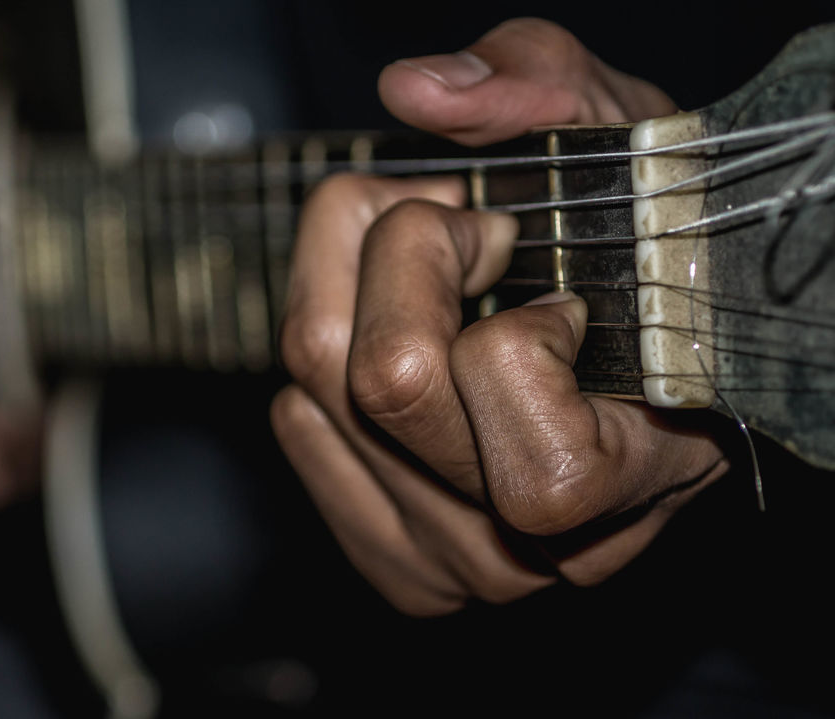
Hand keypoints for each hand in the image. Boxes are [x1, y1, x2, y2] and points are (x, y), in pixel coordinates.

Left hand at [271, 19, 729, 614]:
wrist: (632, 337)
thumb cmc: (635, 249)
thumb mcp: (619, 137)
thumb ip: (541, 85)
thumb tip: (414, 95)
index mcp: (642, 469)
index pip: (530, 435)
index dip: (515, 325)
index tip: (535, 266)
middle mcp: (547, 546)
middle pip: (388, 382)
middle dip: (408, 254)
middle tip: (463, 233)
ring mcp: (462, 564)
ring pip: (319, 394)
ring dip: (352, 289)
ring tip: (428, 277)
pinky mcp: (392, 558)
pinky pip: (296, 426)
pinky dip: (324, 360)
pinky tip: (393, 344)